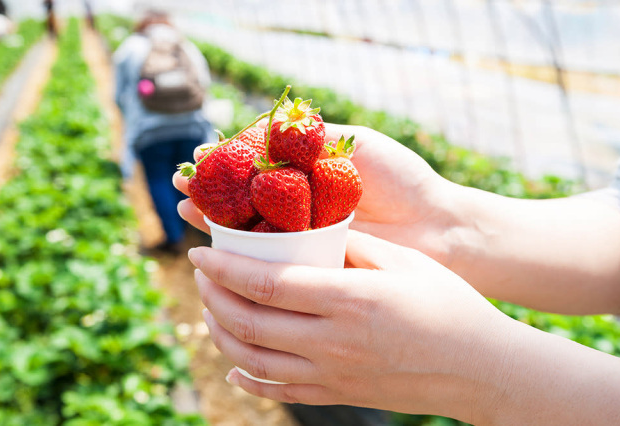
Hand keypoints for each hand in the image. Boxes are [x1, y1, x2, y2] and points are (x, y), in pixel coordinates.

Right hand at [173, 123, 455, 263]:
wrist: (439, 226)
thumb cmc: (403, 179)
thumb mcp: (357, 144)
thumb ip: (313, 137)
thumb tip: (262, 128)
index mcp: (308, 175)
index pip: (253, 167)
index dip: (224, 165)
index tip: (197, 162)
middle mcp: (300, 207)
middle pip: (243, 199)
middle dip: (210, 194)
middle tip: (180, 188)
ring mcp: (303, 239)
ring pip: (248, 231)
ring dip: (214, 222)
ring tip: (185, 211)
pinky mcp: (312, 267)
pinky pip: (269, 261)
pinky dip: (240, 255)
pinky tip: (215, 248)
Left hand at [189, 230, 513, 421]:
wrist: (481, 367)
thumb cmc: (448, 303)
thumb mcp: (401, 260)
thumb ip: (348, 246)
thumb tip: (305, 231)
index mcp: (348, 299)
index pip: (266, 283)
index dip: (224, 267)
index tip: (199, 251)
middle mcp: (332, 342)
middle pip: (248, 323)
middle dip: (213, 296)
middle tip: (202, 275)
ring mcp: (333, 375)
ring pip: (253, 362)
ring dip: (221, 334)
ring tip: (212, 310)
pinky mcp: (339, 395)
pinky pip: (279, 393)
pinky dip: (248, 381)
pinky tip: (235, 369)